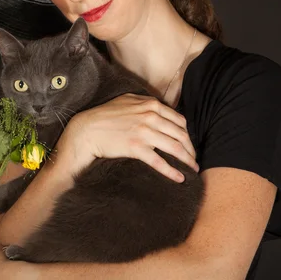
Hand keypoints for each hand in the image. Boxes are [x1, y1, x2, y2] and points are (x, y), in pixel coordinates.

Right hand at [55, 93, 198, 181]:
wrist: (87, 129)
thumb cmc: (104, 115)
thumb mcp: (127, 101)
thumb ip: (144, 102)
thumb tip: (158, 108)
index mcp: (151, 104)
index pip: (179, 121)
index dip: (188, 135)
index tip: (189, 145)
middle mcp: (151, 116)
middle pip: (181, 134)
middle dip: (191, 149)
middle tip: (194, 160)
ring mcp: (144, 131)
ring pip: (175, 147)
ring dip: (187, 160)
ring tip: (192, 169)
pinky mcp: (136, 147)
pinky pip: (159, 161)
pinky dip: (172, 171)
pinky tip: (179, 178)